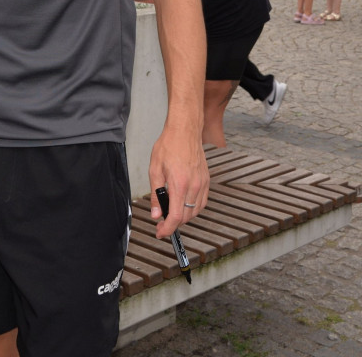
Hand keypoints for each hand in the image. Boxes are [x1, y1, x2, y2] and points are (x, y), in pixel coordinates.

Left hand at [148, 122, 209, 237]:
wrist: (185, 131)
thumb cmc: (168, 145)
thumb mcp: (155, 169)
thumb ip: (156, 194)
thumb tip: (156, 214)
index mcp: (179, 184)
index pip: (175, 217)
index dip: (167, 229)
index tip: (160, 232)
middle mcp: (194, 186)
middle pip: (186, 217)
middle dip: (173, 224)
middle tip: (161, 221)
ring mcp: (202, 183)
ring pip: (195, 212)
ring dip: (183, 217)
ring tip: (171, 212)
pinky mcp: (206, 180)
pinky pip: (202, 202)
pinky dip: (193, 208)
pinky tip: (183, 204)